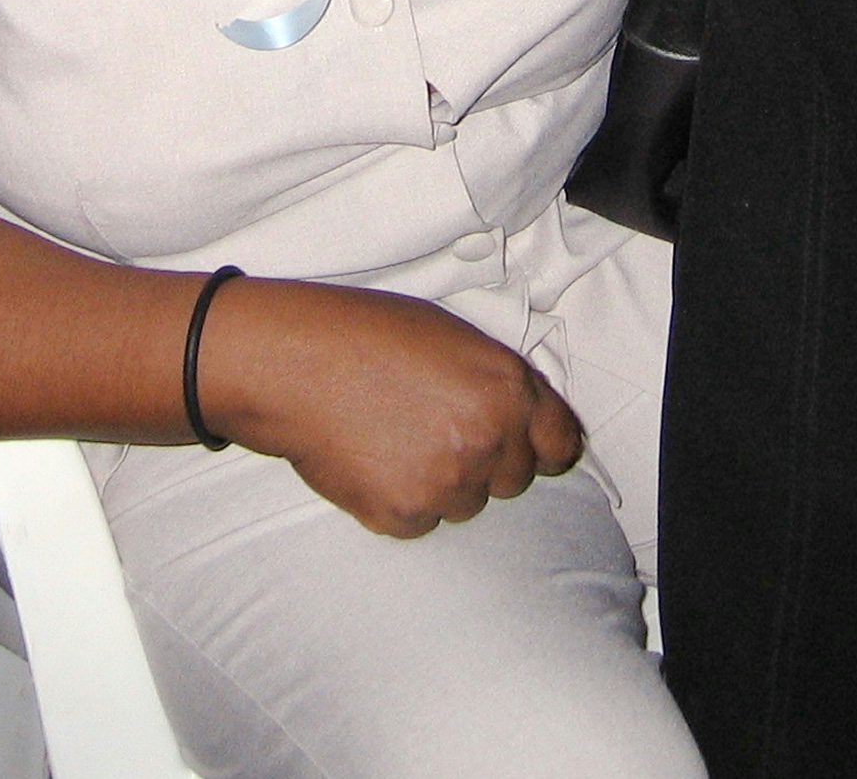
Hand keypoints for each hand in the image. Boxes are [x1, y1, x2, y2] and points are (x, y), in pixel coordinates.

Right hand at [200, 279, 582, 537]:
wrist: (295, 364)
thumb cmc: (369, 335)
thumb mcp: (453, 337)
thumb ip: (499, 382)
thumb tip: (523, 418)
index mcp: (507, 387)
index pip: (561, 443)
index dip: (546, 447)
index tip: (532, 450)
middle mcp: (487, 439)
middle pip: (516, 479)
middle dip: (488, 461)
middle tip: (438, 429)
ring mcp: (447, 483)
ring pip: (467, 504)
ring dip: (444, 482)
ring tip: (398, 437)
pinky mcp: (405, 516)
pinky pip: (423, 521)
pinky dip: (404, 500)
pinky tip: (375, 460)